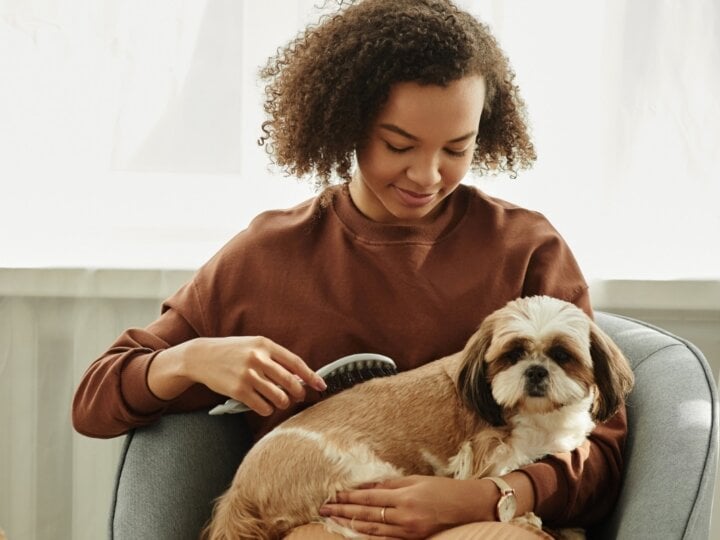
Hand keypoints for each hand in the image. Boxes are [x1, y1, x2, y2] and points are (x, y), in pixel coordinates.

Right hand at [149, 336, 325, 414]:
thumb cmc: (232, 352)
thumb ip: (274, 358)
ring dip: (282, 403)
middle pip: (290, 382)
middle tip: (297, 397)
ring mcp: (248, 375)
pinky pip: (263, 406)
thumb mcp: (254, 346)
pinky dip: (267, 409)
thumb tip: (298, 376)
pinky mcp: (238, 390)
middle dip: (298, 393)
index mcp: (265, 344)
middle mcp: (258, 358)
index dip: (311, 376)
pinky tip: (263, 405)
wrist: (201, 356)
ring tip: (279, 401)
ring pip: (279, 397)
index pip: (295, 362)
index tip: (321, 385)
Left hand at [319, 475, 490, 538]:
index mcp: (405, 497)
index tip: (332, 495)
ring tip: (333, 520)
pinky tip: (355, 534)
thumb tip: (366, 486)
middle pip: (366, 514)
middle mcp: (405, 516)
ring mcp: (409, 531)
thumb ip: (390, 484)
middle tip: (324, 508)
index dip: (348, 497)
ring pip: (373, 530)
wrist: (469, 506)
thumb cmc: (444, 489)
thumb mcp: (416, 480)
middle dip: (343, 511)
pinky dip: (369, 537)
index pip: (368, 498)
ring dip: (350, 524)